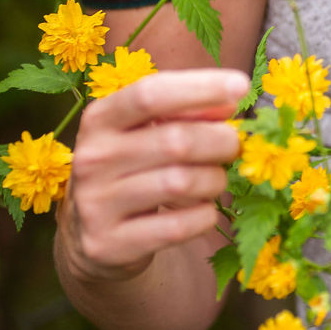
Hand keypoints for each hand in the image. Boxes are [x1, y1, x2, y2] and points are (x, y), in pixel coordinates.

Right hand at [62, 68, 247, 282]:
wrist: (89, 235)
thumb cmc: (133, 168)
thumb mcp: (145, 132)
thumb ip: (184, 112)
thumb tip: (229, 101)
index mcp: (100, 119)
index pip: (151, 94)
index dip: (201, 87)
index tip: (241, 85)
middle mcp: (92, 158)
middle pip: (176, 140)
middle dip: (220, 140)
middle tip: (234, 146)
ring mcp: (95, 204)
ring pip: (181, 183)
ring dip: (214, 180)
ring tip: (215, 180)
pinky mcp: (107, 244)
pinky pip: (178, 227)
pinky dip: (204, 216)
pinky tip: (203, 211)